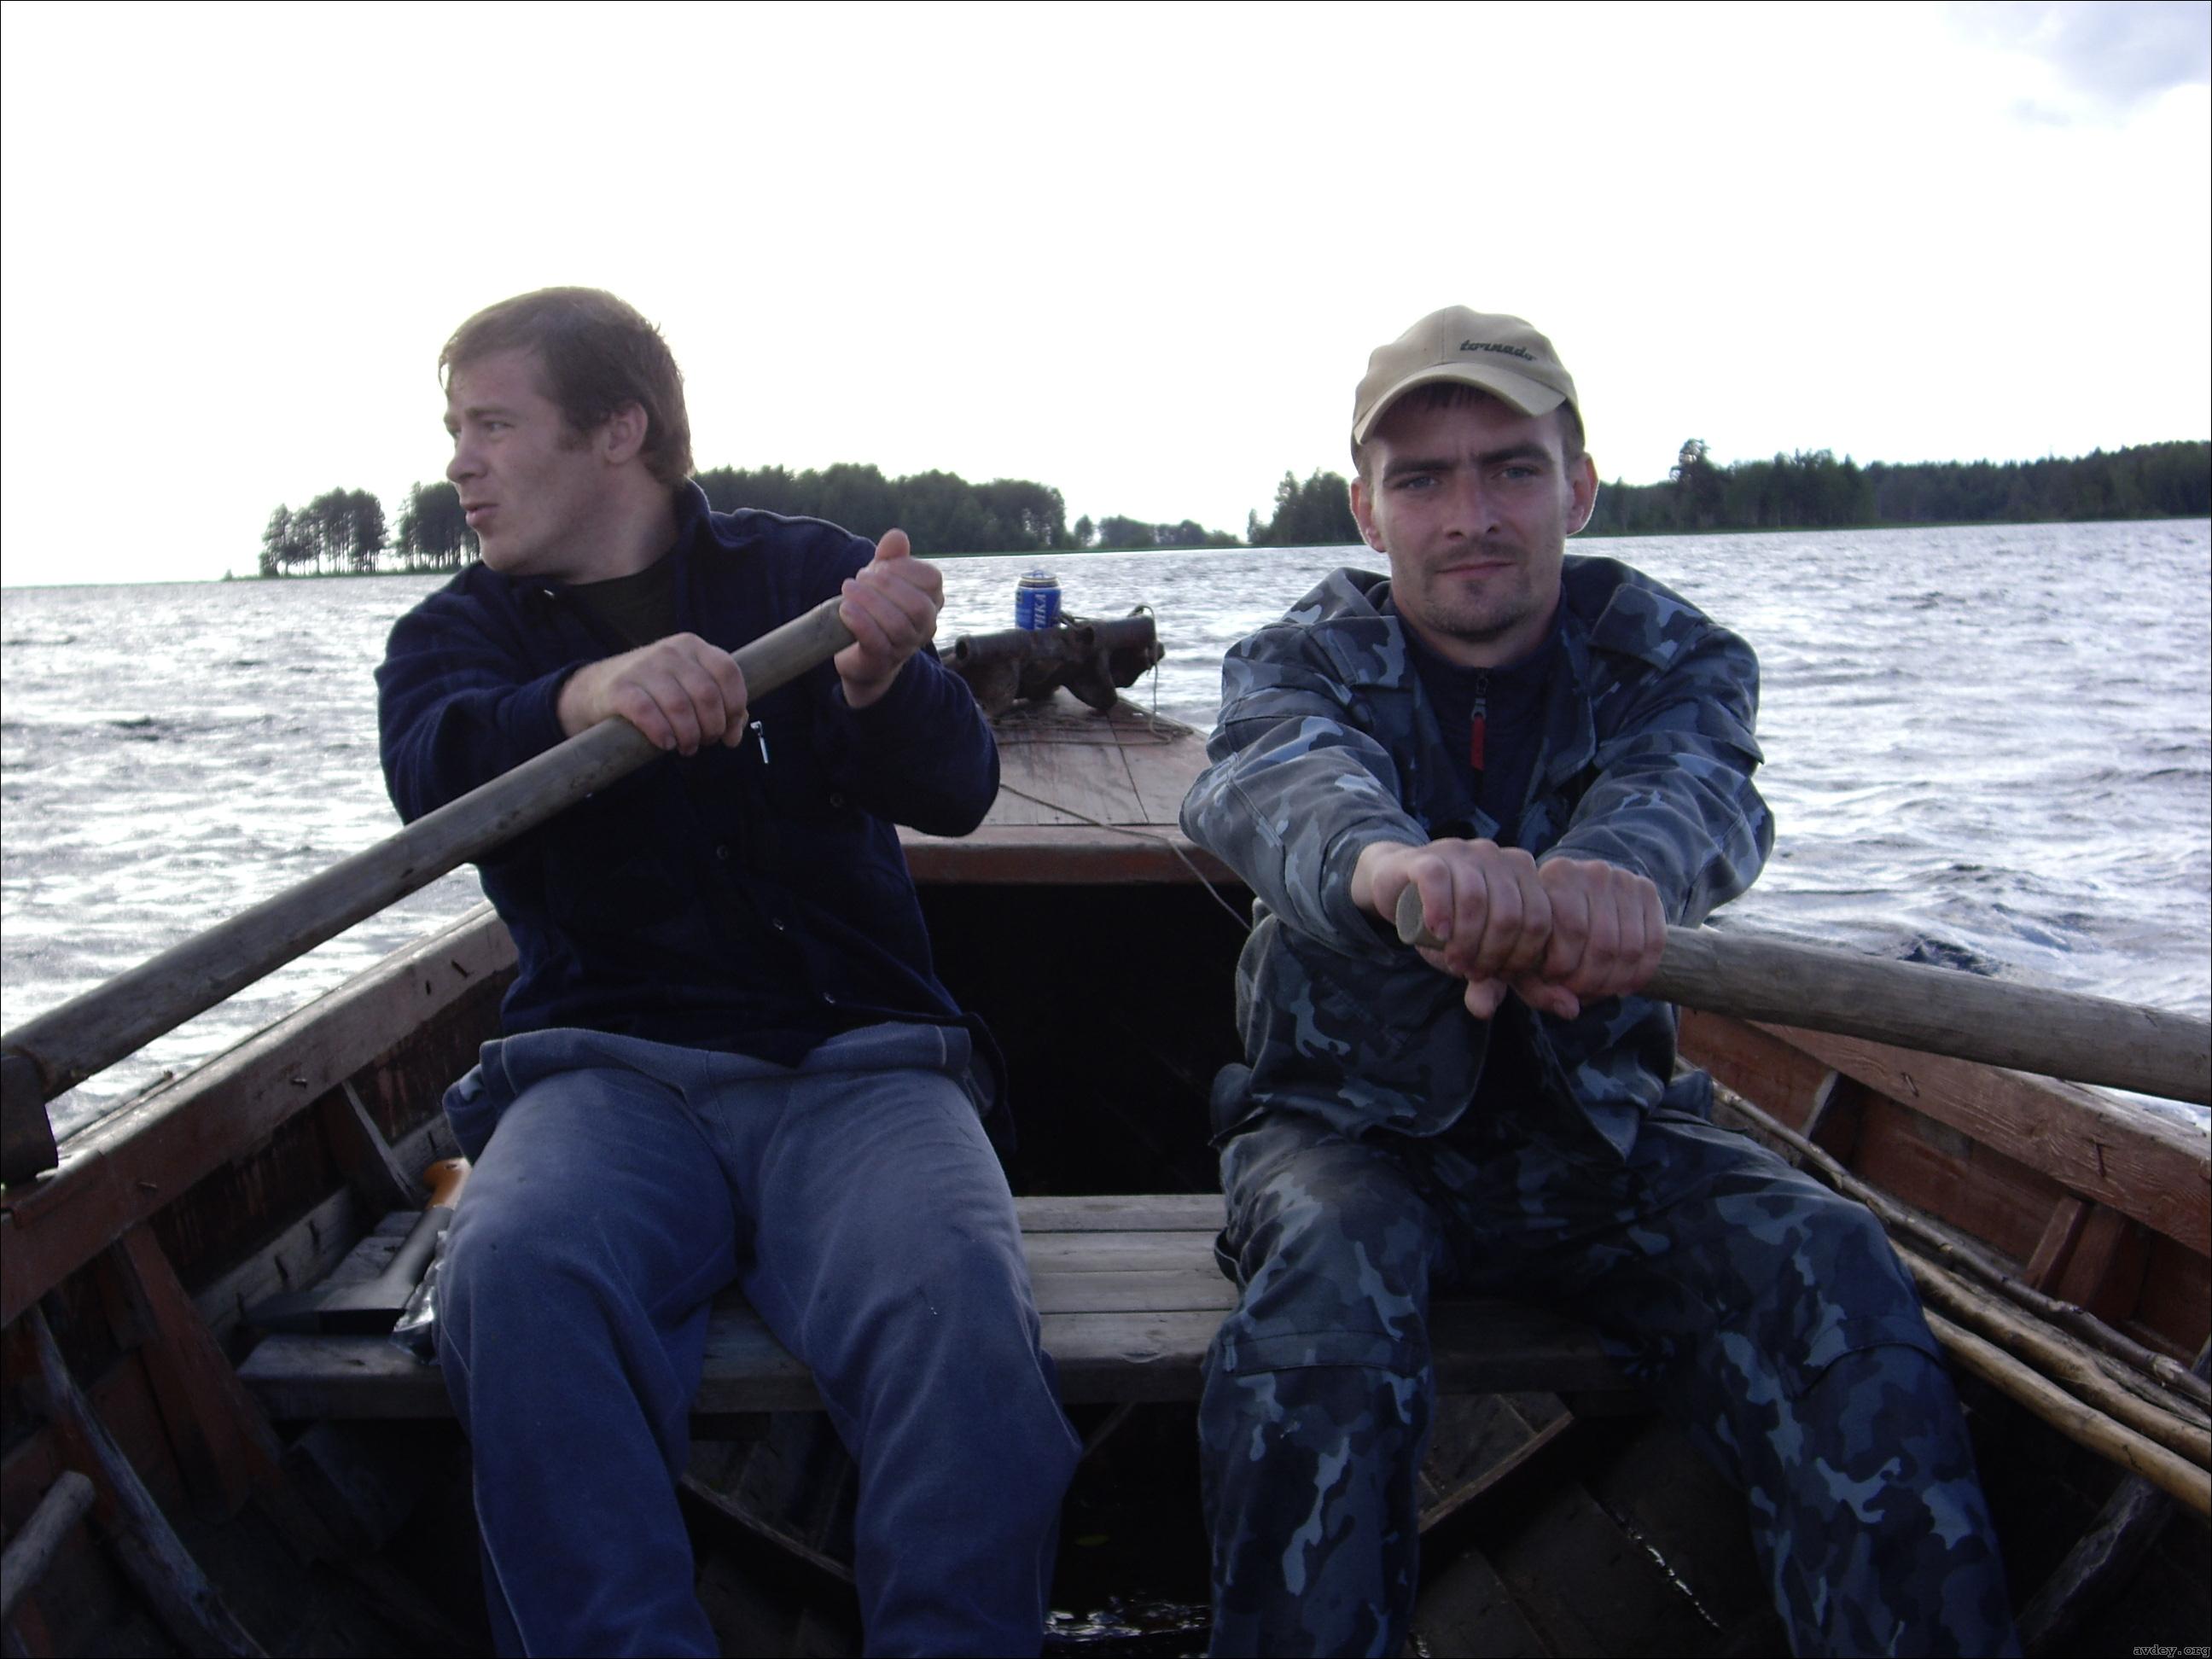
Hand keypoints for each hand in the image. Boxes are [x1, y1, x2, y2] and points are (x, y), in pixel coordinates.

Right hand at [557, 633, 747, 753]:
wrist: (597, 688)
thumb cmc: (654, 691)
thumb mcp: (688, 687)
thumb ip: (720, 705)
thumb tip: (735, 735)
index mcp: (693, 647)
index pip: (728, 672)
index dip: (735, 707)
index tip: (729, 732)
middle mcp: (670, 652)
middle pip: (706, 694)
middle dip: (712, 727)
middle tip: (705, 742)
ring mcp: (643, 667)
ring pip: (679, 706)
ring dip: (689, 736)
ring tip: (687, 748)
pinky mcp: (620, 687)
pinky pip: (647, 712)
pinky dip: (662, 733)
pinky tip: (666, 743)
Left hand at [836, 528, 942, 708]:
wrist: (862, 654)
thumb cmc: (877, 610)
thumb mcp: (882, 579)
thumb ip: (890, 557)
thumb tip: (897, 536)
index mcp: (931, 601)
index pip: (932, 579)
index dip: (904, 567)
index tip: (879, 565)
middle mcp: (925, 626)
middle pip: (917, 604)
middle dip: (885, 585)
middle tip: (859, 578)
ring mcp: (906, 646)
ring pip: (897, 624)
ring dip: (868, 602)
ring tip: (848, 590)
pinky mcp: (882, 660)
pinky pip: (877, 642)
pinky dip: (860, 621)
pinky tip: (845, 609)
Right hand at [1352, 838, 1552, 1017]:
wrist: (1397, 889)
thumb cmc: (1451, 924)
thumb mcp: (1488, 954)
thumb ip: (1522, 980)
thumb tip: (1571, 1009)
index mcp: (1526, 875)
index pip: (1541, 921)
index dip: (1521, 957)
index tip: (1496, 976)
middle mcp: (1500, 857)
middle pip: (1511, 914)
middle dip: (1493, 954)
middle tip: (1471, 971)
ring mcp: (1463, 853)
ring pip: (1476, 899)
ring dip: (1466, 941)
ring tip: (1454, 961)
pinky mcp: (1427, 858)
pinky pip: (1440, 881)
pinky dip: (1441, 912)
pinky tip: (1439, 933)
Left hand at [1518, 857, 1664, 1019]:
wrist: (1575, 901)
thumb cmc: (1541, 935)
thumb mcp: (1521, 957)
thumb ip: (1530, 988)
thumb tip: (1570, 1010)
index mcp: (1555, 876)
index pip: (1571, 929)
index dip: (1564, 968)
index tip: (1554, 983)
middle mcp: (1592, 871)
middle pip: (1605, 942)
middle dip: (1592, 981)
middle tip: (1579, 994)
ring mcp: (1623, 879)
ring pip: (1631, 947)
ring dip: (1615, 982)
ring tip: (1597, 992)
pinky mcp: (1647, 890)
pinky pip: (1654, 943)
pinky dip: (1640, 974)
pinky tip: (1622, 987)